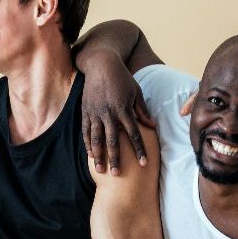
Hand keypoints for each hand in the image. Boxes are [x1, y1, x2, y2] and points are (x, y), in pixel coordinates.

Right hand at [80, 55, 152, 173]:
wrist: (100, 63)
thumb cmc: (122, 77)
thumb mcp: (136, 91)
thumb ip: (142, 110)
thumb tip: (152, 126)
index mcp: (123, 109)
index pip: (134, 134)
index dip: (139, 150)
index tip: (144, 164)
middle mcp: (108, 113)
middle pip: (113, 141)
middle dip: (116, 159)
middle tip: (117, 175)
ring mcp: (95, 113)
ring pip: (97, 138)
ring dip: (99, 156)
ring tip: (100, 170)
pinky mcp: (86, 111)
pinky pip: (86, 131)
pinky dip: (88, 144)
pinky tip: (91, 155)